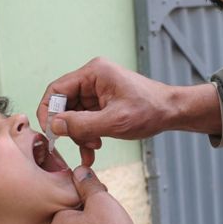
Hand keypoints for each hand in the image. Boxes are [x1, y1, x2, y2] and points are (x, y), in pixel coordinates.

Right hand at [37, 57, 221, 164]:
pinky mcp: (102, 103)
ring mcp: (97, 91)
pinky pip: (85, 120)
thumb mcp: (115, 122)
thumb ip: (82, 125)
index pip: (56, 90)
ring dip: (80, 134)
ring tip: (94, 148)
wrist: (172, 112)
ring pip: (74, 115)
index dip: (49, 112)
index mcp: (94, 73)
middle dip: (69, 127)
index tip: (50, 134)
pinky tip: (93, 151)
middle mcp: (92, 78)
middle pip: (64, 104)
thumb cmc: (150, 111)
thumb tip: (54, 126)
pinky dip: (87, 135)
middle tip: (80, 144)